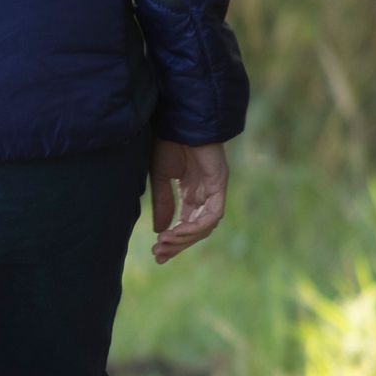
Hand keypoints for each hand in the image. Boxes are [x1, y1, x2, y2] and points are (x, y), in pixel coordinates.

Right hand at [148, 140, 228, 262]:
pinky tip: (178, 231)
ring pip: (205, 226)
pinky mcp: (219, 184)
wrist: (177, 120)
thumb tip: (159, 230)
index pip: (186, 224)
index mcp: (192, 192)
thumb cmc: (168, 142)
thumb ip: (162, 203)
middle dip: (178, 244)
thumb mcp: (160, 178)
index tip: (156, 254)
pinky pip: (213, 214)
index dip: (173, 240)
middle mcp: (205, 194)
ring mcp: (214, 189)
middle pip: (196, 229)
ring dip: (185, 238)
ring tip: (164, 243)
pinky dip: (196, 226)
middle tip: (158, 254)